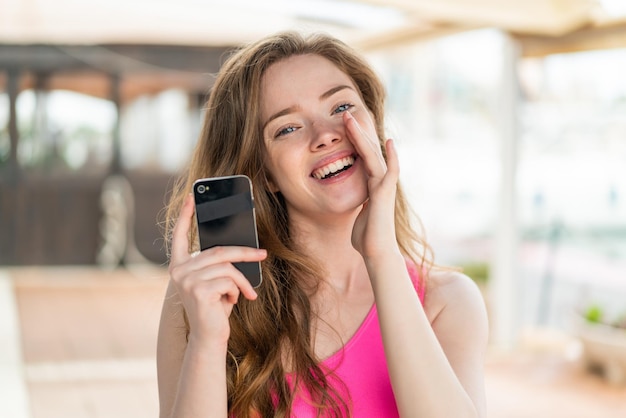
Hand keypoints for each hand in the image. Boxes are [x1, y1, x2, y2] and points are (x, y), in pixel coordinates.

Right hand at [168, 194, 265, 345]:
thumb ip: (218, 264)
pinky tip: (232, 303)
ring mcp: (186, 280)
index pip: (179, 235)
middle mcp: (178, 271)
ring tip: (246, 294)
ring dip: (242, 281)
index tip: (192, 196)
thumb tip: (238, 244)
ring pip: (227, 266)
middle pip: (218, 250)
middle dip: (244, 252)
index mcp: (179, 266)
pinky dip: (238, 290)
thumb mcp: (216, 281)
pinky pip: (229, 280)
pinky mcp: (198, 290)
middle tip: (263, 254)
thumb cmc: (215, 308)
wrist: (210, 337)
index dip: (186, 215)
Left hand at [343, 111, 400, 258]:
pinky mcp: (385, 194)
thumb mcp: (357, 215)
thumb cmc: (366, 237)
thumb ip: (357, 206)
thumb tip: (354, 207)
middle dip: (357, 131)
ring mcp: (384, 187)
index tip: (344, 125)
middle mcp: (379, 182)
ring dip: (363, 137)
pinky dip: (391, 157)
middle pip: (368, 150)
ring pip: (373, 156)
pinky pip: (389, 172)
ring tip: (352, 118)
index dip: (354, 140)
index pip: (362, 157)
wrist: (376, 252)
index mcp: (371, 185)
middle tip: (346, 112)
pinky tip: (389, 143)